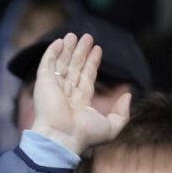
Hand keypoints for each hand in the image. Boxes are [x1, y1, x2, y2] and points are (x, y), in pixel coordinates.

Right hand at [28, 32, 131, 154]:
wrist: (61, 137)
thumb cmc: (85, 135)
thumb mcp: (112, 126)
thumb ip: (122, 112)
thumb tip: (128, 95)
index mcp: (80, 102)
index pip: (87, 77)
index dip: (92, 63)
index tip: (98, 49)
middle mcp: (66, 94)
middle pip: (75, 67)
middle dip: (81, 52)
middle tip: (88, 37)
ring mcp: (54, 87)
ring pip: (62, 63)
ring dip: (68, 49)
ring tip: (75, 35)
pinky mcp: (43, 82)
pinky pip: (47, 63)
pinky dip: (52, 52)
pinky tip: (60, 41)